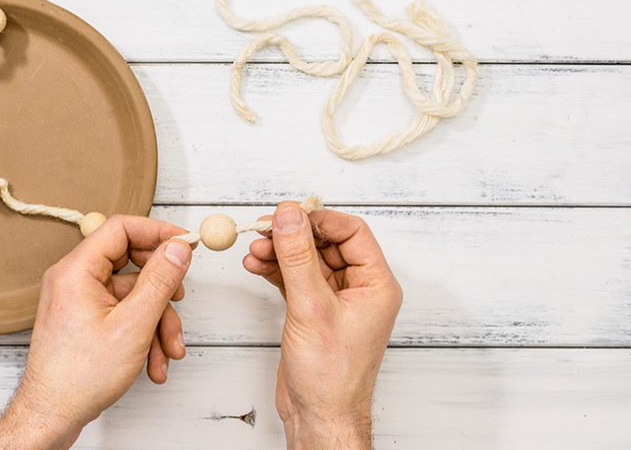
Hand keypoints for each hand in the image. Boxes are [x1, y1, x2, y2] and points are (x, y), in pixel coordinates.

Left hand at [0, 216, 192, 449]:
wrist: (52, 414)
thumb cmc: (78, 376)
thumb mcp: (132, 325)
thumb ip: (159, 281)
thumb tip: (177, 248)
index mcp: (77, 270)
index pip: (121, 228)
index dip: (158, 232)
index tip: (186, 243)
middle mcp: (74, 279)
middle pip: (131, 264)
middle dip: (162, 291)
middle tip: (181, 299)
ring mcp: (78, 300)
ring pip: (131, 295)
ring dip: (156, 323)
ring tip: (168, 352)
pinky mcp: (84, 320)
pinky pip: (121, 314)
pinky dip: (141, 335)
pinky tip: (152, 364)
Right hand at [243, 202, 401, 448]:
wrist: (319, 416)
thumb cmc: (332, 377)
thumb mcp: (312, 308)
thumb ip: (298, 258)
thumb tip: (289, 217)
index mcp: (376, 285)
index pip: (352, 233)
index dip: (319, 219)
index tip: (288, 213)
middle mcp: (359, 290)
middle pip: (326, 244)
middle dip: (293, 236)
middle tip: (264, 230)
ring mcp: (335, 302)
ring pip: (307, 261)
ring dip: (280, 252)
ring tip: (254, 251)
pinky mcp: (313, 313)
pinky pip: (295, 279)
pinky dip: (275, 270)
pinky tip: (255, 266)